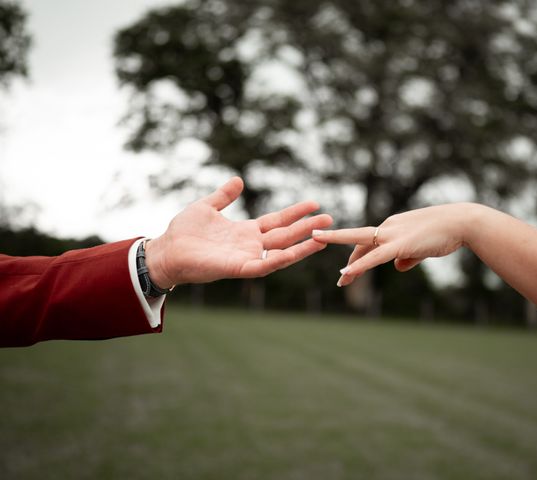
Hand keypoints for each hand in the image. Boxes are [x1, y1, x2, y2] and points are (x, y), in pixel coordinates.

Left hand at [144, 177, 332, 287]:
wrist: (166, 250)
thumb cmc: (183, 232)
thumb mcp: (206, 206)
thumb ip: (224, 196)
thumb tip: (238, 180)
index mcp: (246, 231)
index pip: (277, 221)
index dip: (295, 213)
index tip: (314, 204)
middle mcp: (250, 245)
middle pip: (286, 235)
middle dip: (307, 228)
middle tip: (329, 219)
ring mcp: (246, 257)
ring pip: (281, 251)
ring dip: (302, 245)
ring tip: (322, 237)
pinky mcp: (238, 268)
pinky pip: (263, 265)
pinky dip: (278, 259)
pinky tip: (293, 253)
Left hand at [312, 203, 478, 285]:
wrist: (462, 222)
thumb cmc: (446, 232)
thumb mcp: (422, 246)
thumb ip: (408, 256)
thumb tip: (397, 267)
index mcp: (393, 225)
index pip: (368, 240)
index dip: (357, 257)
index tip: (347, 271)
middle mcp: (389, 226)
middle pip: (358, 240)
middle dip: (342, 254)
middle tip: (337, 276)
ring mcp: (393, 234)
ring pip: (360, 244)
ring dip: (348, 262)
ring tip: (340, 280)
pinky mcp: (400, 244)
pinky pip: (375, 256)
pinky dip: (360, 265)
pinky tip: (347, 272)